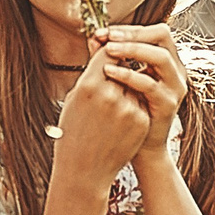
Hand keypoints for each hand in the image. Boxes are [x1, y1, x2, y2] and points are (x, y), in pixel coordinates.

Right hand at [52, 45, 151, 189]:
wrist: (84, 171)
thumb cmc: (73, 132)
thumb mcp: (74, 99)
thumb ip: (91, 72)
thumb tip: (102, 43)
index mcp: (88, 87)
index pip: (106, 52)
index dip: (108, 49)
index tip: (108, 51)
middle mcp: (110, 95)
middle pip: (123, 65)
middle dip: (119, 66)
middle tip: (114, 74)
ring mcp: (128, 109)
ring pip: (134, 82)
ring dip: (127, 86)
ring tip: (111, 105)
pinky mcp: (142, 121)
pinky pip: (141, 100)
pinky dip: (134, 103)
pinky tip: (119, 120)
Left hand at [95, 23, 186, 152]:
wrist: (136, 148)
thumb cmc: (123, 113)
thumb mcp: (117, 80)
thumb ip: (109, 58)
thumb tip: (94, 37)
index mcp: (164, 61)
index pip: (151, 32)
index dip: (127, 29)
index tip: (102, 32)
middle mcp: (175, 70)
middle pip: (162, 36)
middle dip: (132, 34)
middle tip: (108, 37)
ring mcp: (174, 87)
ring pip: (160, 57)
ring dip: (132, 49)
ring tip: (109, 50)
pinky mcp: (168, 105)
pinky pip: (151, 84)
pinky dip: (129, 74)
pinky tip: (109, 72)